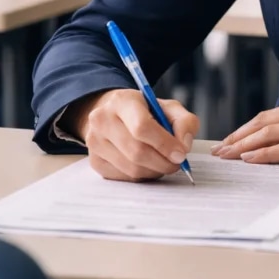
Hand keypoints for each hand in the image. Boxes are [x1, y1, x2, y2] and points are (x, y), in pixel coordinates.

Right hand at [69, 89, 198, 181]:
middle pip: (137, 151)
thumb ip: (184, 122)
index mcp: (122, 101)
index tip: (181, 154)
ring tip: (163, 162)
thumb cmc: (143, 112)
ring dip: (155, 170)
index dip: (164, 144)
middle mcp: (102, 120)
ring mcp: (94, 142)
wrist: (112, 115)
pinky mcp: (95, 161)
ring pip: (132, 168)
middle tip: (177, 163)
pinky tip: (147, 164)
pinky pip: (124, 177)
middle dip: (163, 162)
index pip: (142, 126)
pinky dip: (142, 175)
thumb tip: (184, 146)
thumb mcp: (168, 107)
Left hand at [213, 96, 278, 164]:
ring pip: (269, 134)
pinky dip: (264, 153)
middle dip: (238, 136)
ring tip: (226, 156)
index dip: (248, 127)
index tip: (232, 138)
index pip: (271, 115)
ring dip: (243, 145)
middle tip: (219, 150)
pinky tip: (250, 159)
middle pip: (263, 122)